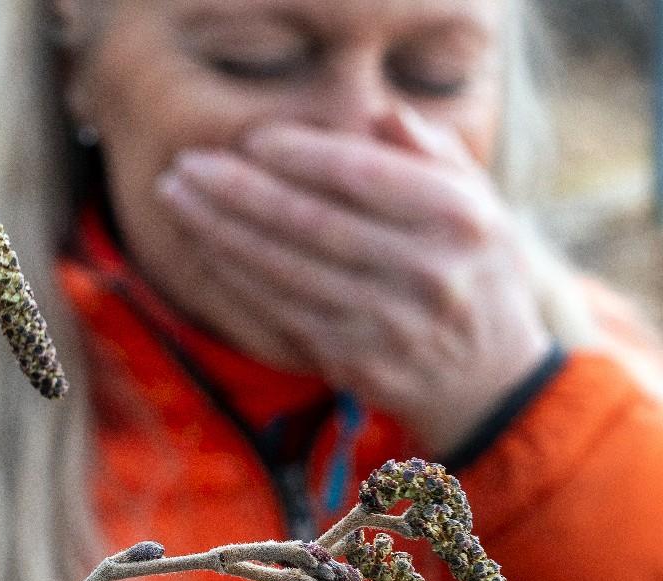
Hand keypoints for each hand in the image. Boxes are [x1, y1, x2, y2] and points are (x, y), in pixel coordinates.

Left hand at [155, 108, 550, 454]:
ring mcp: (387, 323)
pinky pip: (276, 310)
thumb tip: (380, 114)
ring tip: (176, 196)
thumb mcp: (479, 203)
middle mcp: (426, 272)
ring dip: (219, 230)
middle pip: (309, 221)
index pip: (362, 175)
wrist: (490, 380)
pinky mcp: (353, 361)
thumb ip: (431, 154)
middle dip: (236, 190)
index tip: (249, 137)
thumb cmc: (472, 270)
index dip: (298, 153)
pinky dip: (232, 276)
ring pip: (283, 269)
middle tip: (186, 164)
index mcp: (459, 219)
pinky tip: (200, 246)